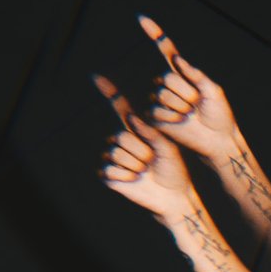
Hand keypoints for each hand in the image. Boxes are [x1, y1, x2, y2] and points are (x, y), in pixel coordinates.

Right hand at [94, 74, 194, 221]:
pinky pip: (110, 169)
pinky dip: (127, 178)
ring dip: (136, 165)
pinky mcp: (109, 175)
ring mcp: (114, 156)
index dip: (109, 92)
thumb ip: (150, 131)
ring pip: (117, 153)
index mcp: (137, 129)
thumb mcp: (167, 147)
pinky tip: (136, 181)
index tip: (96, 75)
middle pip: (121, 136)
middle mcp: (122, 139)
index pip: (120, 107)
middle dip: (141, 151)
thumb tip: (130, 116)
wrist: (174, 196)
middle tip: (152, 162)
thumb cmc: (174, 170)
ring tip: (146, 172)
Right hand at [139, 16, 241, 163]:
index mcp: (183, 74)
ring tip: (190, 115)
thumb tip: (175, 58)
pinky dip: (172, 118)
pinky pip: (157, 111)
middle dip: (186, 93)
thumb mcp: (213, 90)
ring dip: (180, 107)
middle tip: (196, 105)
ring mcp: (160, 100)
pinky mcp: (156, 117)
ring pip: (162, 95)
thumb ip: (195, 73)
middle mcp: (168, 84)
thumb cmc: (219, 114)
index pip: (166, 50)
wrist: (217, 139)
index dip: (155, 35)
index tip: (141, 18)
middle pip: (167, 78)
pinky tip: (181, 123)